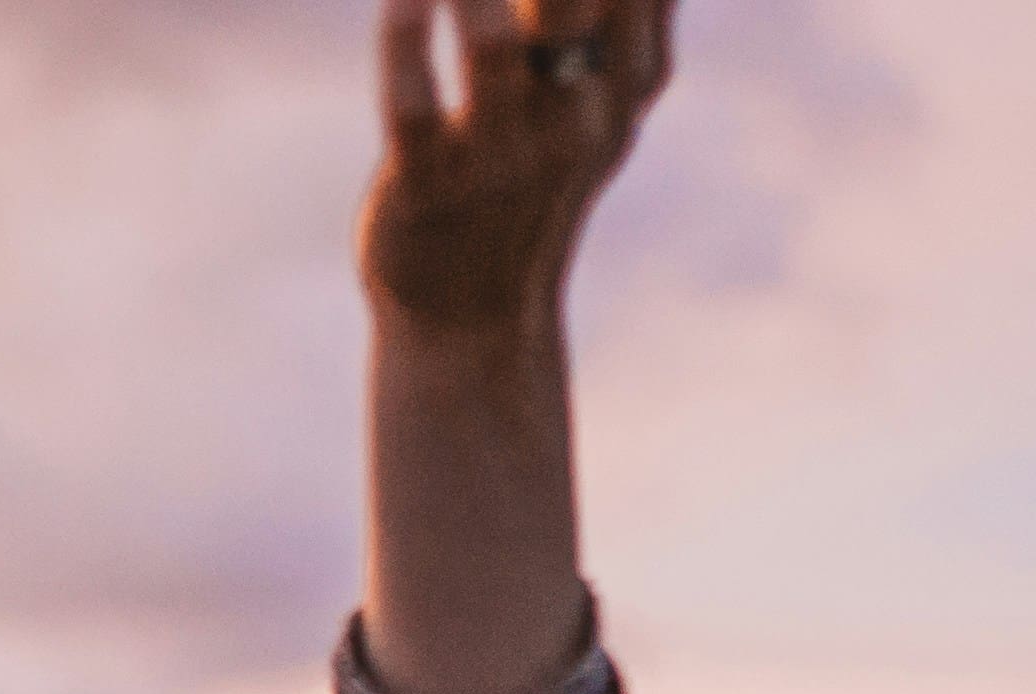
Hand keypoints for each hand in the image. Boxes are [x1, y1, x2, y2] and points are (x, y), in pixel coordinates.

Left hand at [362, 0, 668, 342]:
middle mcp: (579, 118)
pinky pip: (415, 100)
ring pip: (496, 45)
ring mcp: (505, 156)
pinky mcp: (428, 185)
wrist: (474, 322)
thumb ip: (631, 15)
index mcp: (627, 83)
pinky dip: (405, 34)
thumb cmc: (532, 187)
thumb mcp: (601, 101)